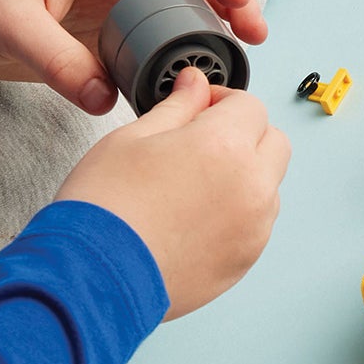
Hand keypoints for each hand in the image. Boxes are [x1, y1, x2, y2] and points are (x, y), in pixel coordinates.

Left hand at [0, 0, 265, 113]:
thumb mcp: (10, 23)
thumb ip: (57, 60)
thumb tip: (104, 98)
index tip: (240, 0)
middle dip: (224, 7)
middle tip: (252, 41)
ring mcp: (100, 20)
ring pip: (166, 26)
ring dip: (197, 42)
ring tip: (224, 71)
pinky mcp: (86, 51)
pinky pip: (136, 60)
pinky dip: (159, 74)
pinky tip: (171, 98)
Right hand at [58, 67, 289, 318]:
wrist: (91, 279)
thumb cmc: (104, 208)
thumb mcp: (133, 137)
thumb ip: (177, 106)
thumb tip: (195, 83)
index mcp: (226, 146)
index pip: (250, 106)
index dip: (222, 101)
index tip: (198, 109)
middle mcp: (251, 187)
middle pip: (273, 142)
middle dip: (244, 134)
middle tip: (200, 142)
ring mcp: (253, 229)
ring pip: (269, 185)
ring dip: (245, 174)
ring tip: (192, 186)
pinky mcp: (244, 262)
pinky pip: (256, 224)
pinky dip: (237, 213)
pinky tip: (193, 218)